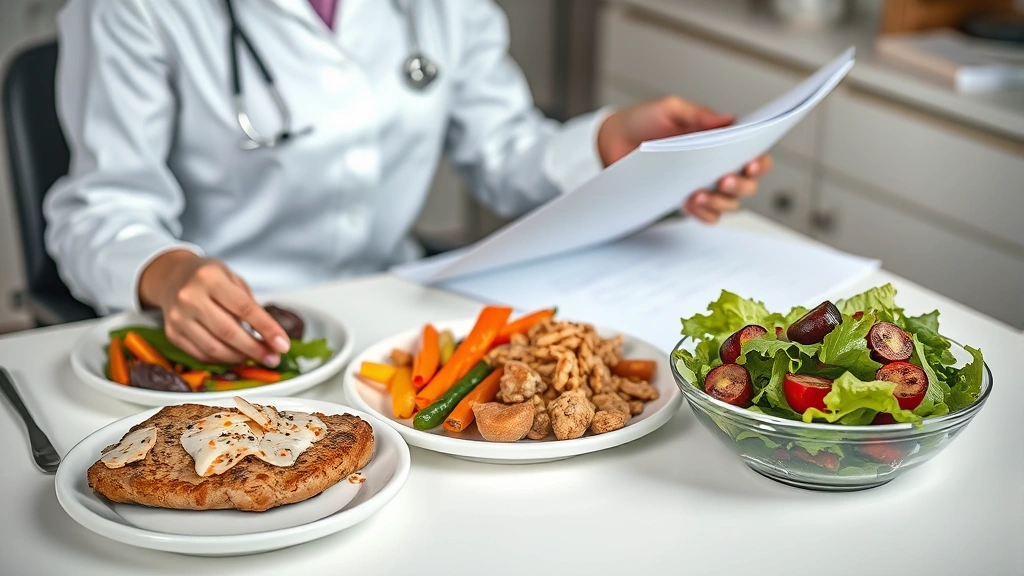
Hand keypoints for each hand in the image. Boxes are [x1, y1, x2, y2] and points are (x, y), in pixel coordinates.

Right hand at [138, 250, 289, 365]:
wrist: (172, 277)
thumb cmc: (209, 278)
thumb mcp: (232, 279)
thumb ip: (250, 305)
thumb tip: (272, 338)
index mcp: (209, 278)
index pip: (244, 308)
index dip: (267, 329)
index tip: (283, 344)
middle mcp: (189, 297)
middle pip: (228, 332)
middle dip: (255, 349)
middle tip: (273, 358)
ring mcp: (177, 318)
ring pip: (214, 348)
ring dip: (240, 357)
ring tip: (256, 357)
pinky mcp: (172, 334)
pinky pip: (201, 355)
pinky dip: (222, 359)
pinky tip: (236, 356)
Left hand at [596, 96, 772, 223]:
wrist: (612, 142)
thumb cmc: (643, 121)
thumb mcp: (670, 109)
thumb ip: (698, 113)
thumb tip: (729, 119)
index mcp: (720, 139)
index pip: (754, 153)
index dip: (759, 161)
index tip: (751, 163)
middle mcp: (716, 164)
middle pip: (748, 183)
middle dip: (741, 185)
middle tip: (724, 179)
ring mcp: (703, 184)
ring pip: (730, 203)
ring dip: (721, 201)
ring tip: (699, 193)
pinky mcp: (686, 200)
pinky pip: (708, 216)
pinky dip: (705, 213)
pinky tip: (692, 203)